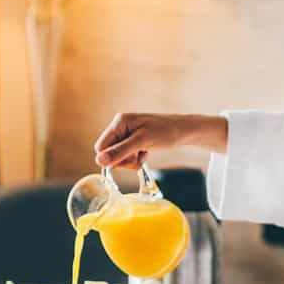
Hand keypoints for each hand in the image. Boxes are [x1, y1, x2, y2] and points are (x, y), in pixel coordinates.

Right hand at [94, 112, 227, 169]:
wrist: (184, 131)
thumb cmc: (166, 133)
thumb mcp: (142, 142)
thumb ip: (120, 151)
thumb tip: (99, 161)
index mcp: (119, 122)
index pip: (101, 146)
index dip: (111, 158)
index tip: (127, 160)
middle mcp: (121, 126)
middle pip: (109, 153)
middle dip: (123, 160)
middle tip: (138, 157)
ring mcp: (127, 134)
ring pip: (118, 156)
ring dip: (130, 161)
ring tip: (144, 154)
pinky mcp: (134, 141)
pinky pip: (127, 156)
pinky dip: (136, 159)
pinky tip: (146, 154)